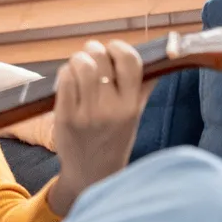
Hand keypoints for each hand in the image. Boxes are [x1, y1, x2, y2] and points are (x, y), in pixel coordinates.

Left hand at [46, 40, 155, 215]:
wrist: (91, 174)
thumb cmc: (114, 140)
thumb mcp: (134, 116)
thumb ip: (142, 88)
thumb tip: (158, 60)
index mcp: (130, 106)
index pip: (130, 61)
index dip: (119, 47)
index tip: (112, 49)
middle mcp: (110, 109)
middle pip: (100, 59)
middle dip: (93, 50)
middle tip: (91, 55)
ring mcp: (86, 113)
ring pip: (80, 66)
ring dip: (77, 60)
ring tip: (79, 67)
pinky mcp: (65, 117)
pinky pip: (63, 80)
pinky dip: (65, 73)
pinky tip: (69, 80)